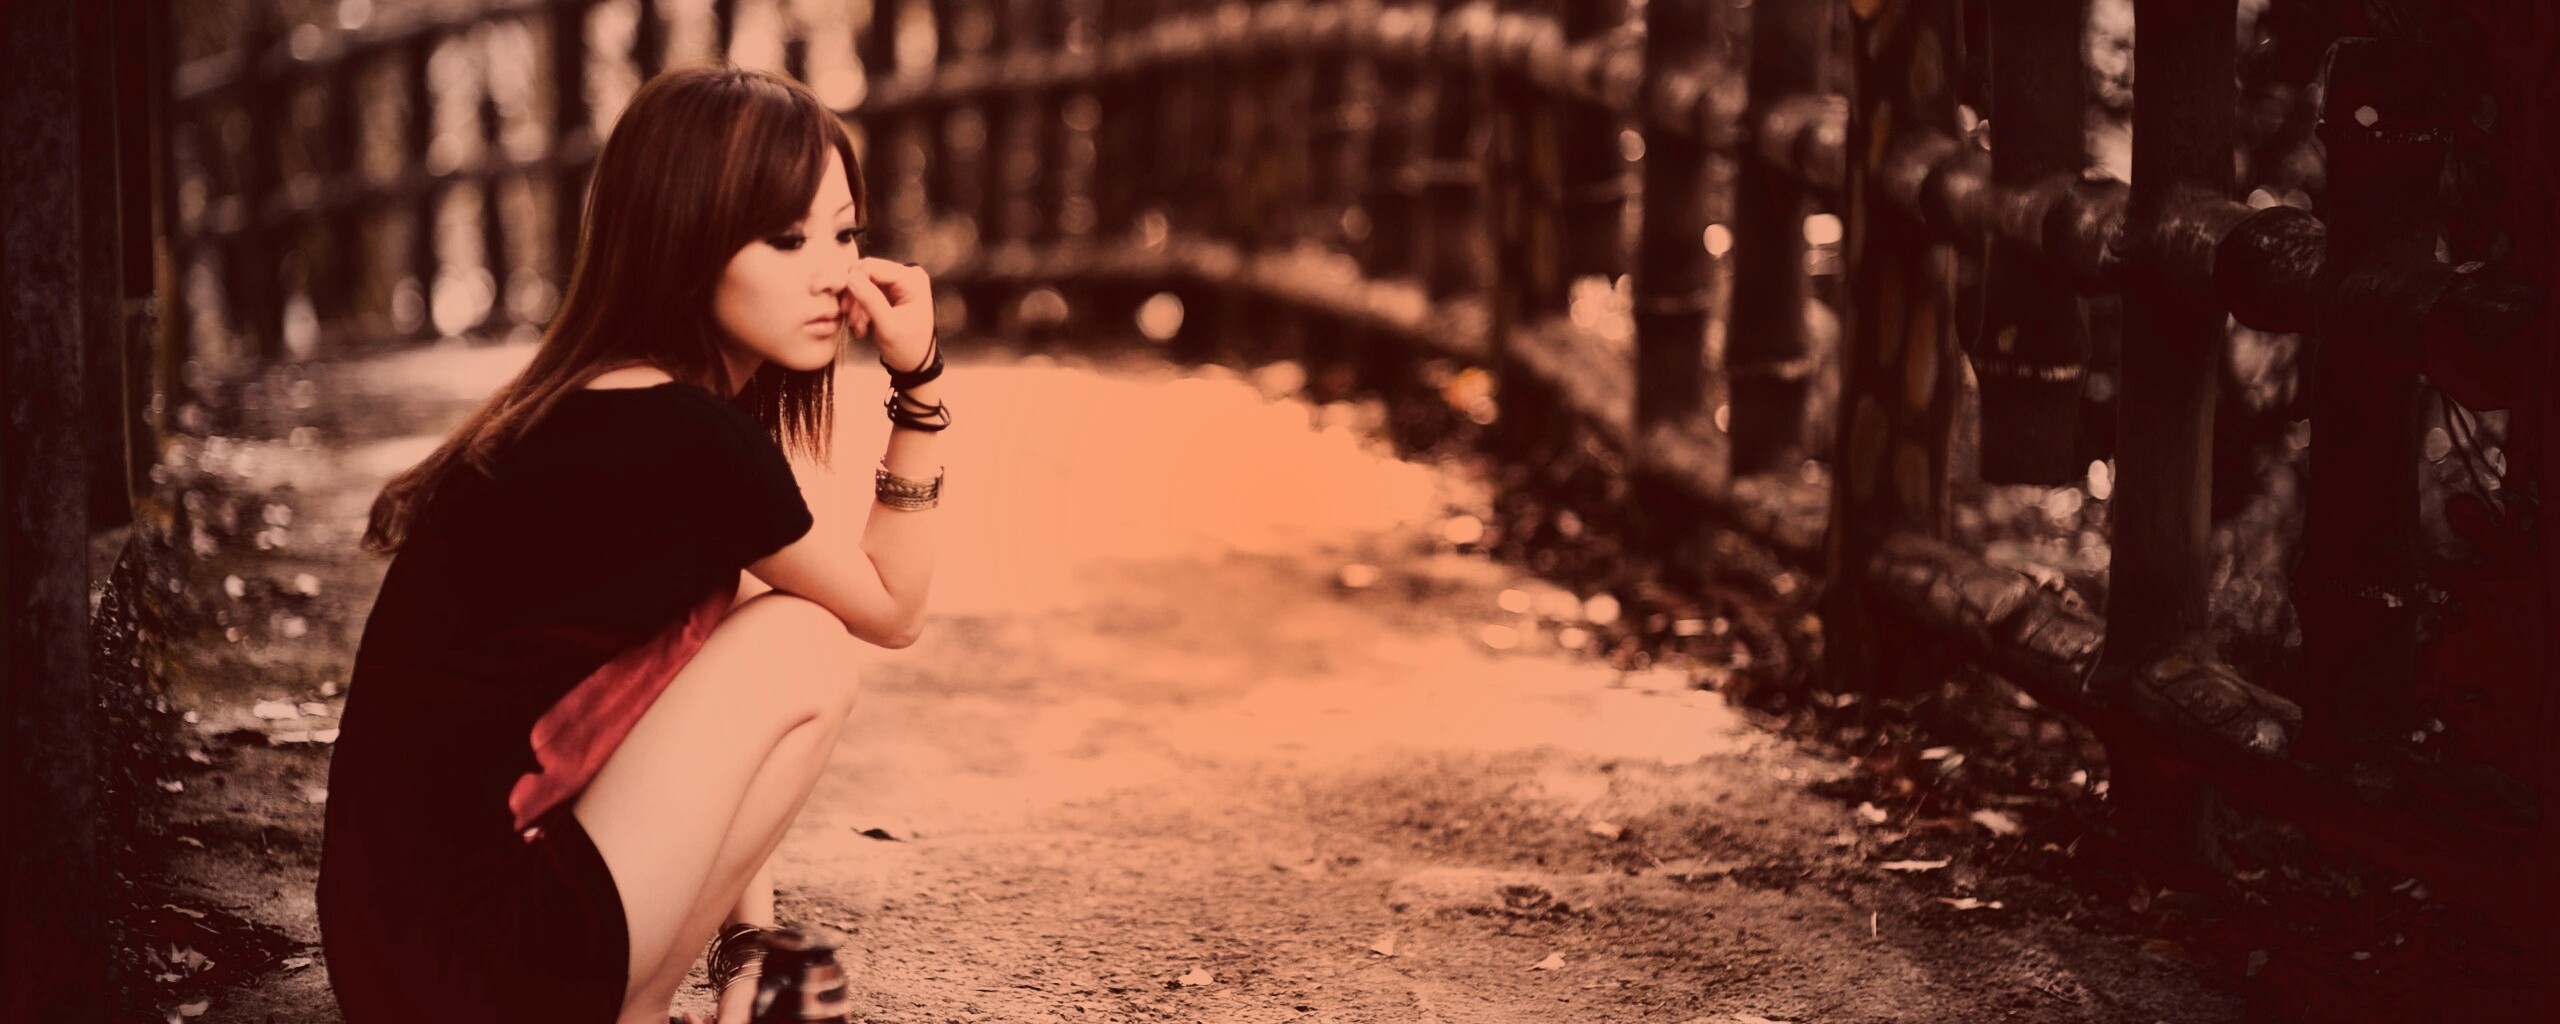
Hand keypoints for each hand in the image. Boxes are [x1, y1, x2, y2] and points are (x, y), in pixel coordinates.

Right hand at [842, 257, 934, 372]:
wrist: (916, 363)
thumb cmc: (908, 348)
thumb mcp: (888, 327)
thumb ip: (870, 300)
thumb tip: (850, 277)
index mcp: (912, 280)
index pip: (872, 267)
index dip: (853, 283)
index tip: (846, 308)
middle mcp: (908, 274)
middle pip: (867, 272)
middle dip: (855, 296)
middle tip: (851, 320)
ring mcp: (899, 281)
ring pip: (864, 281)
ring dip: (856, 304)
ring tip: (858, 327)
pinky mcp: (891, 289)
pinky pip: (867, 289)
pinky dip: (860, 307)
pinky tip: (862, 325)